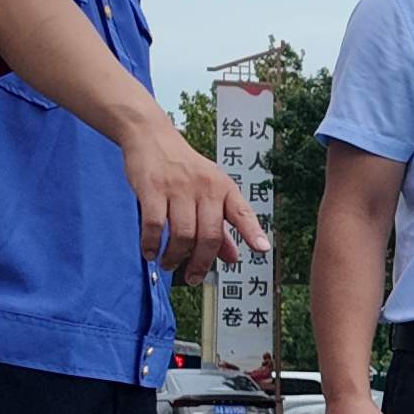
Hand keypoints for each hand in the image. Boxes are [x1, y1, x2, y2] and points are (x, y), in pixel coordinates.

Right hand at [124, 126, 268, 284]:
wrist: (151, 136)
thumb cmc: (183, 168)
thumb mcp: (208, 190)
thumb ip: (220, 225)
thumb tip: (232, 258)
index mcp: (223, 188)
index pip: (242, 212)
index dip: (253, 232)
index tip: (263, 249)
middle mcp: (205, 187)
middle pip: (210, 235)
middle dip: (201, 263)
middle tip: (192, 278)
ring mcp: (178, 187)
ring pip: (183, 235)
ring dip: (175, 257)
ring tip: (169, 264)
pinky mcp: (152, 188)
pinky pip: (154, 225)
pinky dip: (152, 245)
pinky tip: (150, 252)